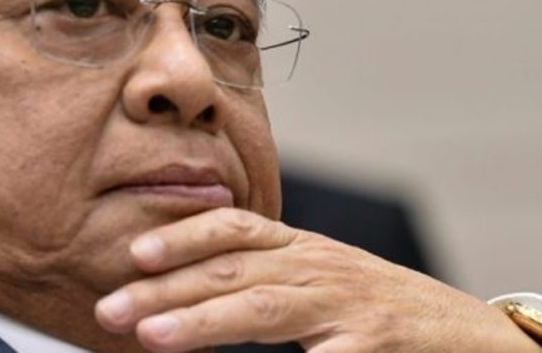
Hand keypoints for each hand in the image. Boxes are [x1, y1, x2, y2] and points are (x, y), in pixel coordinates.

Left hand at [95, 208, 538, 351]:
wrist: (458, 330)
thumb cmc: (372, 303)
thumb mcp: (316, 274)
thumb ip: (262, 274)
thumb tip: (190, 283)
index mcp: (300, 248)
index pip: (233, 228)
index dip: (182, 235)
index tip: (135, 253)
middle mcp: (316, 266)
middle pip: (231, 270)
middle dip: (165, 287)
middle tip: (110, 308)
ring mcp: (344, 304)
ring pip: (262, 306)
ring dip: (200, 319)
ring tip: (149, 334)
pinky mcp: (372, 343)